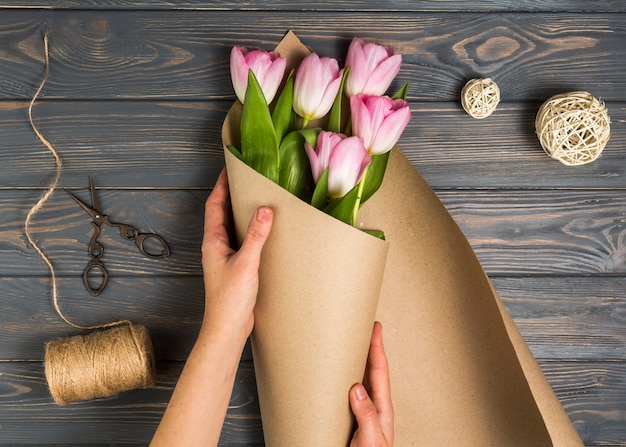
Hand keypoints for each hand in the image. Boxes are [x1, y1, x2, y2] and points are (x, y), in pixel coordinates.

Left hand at [201, 168, 272, 344]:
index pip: (214, 205)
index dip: (220, 185)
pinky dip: (250, 229)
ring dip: (240, 211)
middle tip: (246, 178)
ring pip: (232, 226)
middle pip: (221, 212)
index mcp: (213, 241)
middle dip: (231, 194)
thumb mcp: (246, 264)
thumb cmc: (230, 299)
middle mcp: (216, 246)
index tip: (229, 168)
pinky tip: (263, 230)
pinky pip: (241, 240)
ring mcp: (225, 257)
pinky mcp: (236, 267)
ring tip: (256, 198)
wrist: (227, 328)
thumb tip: (264, 210)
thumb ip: (256, 236)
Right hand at [349, 322, 393, 445]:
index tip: (375, 327)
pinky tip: (339, 371)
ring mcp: (362, 411)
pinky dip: (346, 375)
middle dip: (369, 346)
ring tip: (353, 341)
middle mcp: (373, 406)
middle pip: (372, 369)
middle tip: (365, 325)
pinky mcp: (350, 417)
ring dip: (358, 359)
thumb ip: (366, 415)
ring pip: (361, 378)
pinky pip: (348, 390)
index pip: (379, 371)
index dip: (377, 347)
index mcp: (382, 409)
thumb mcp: (371, 439)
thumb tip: (357, 388)